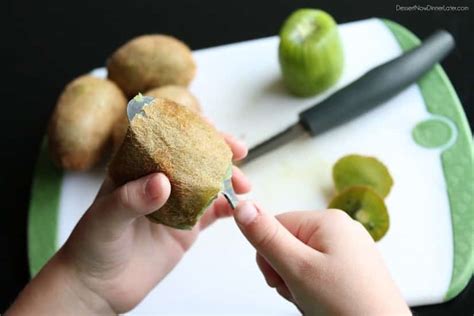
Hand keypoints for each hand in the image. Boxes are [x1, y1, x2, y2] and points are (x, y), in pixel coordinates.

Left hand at [7, 133, 249, 315]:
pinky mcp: (186, 227)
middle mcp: (158, 181)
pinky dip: (228, 207)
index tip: (211, 125)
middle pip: (193, 156)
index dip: (189, 127)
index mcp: (135, 168)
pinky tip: (238, 207)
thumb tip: (162, 182)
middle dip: (218, 149)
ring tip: (244, 184)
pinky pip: (211, 212)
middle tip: (238, 150)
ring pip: (207, 181)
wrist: (98, 287)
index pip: (164, 137)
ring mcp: (175, 203)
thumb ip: (131, 200)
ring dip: (228, 178)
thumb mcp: (105, 219)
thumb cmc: (92, 246)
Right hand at [233, 202, 410, 315]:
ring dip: (298, 283)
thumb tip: (241, 205)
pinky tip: (324, 304)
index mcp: (328, 220)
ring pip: (301, 261)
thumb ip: (266, 237)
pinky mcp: (354, 269)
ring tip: (314, 301)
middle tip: (300, 292)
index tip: (280, 278)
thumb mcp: (297, 268)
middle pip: (288, 243)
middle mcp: (342, 229)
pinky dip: (314, 289)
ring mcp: (350, 250)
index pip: (276, 225)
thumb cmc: (346, 305)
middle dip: (285, 271)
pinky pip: (319, 272)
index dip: (269, 255)